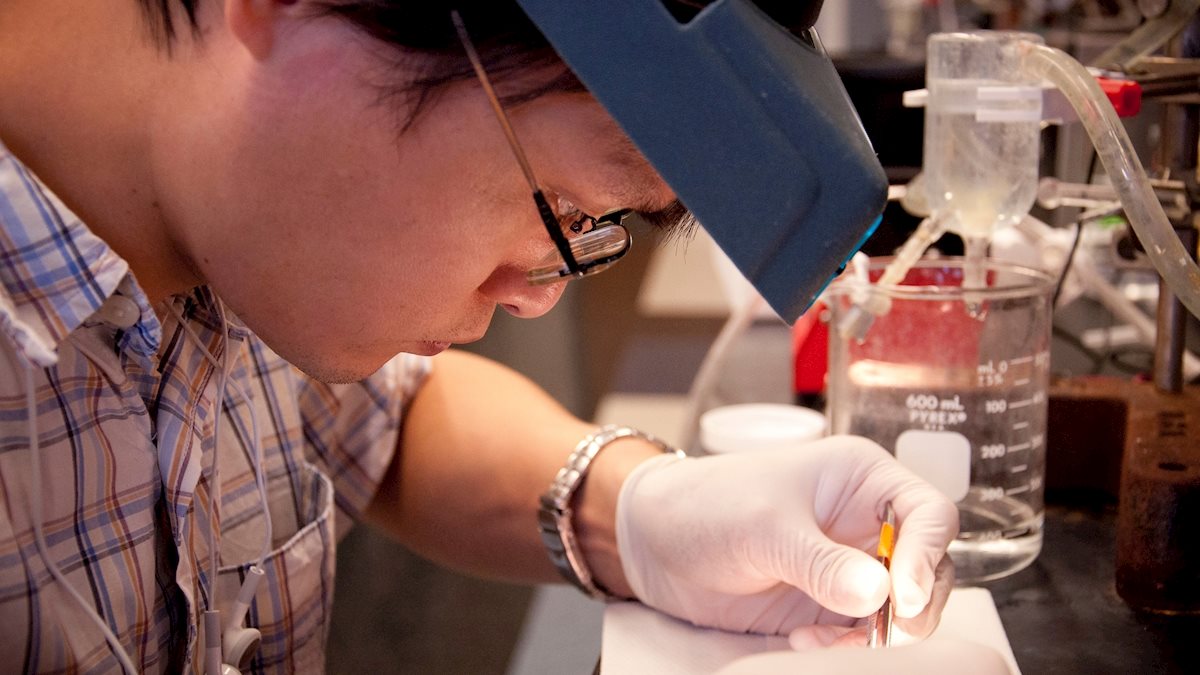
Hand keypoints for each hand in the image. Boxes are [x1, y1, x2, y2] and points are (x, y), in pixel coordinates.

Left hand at [615, 435, 957, 647]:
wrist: (653, 542)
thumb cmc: (706, 505)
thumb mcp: (764, 528)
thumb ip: (821, 562)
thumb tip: (879, 594)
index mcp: (860, 477)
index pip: (928, 513)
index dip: (926, 555)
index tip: (902, 597)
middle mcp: (863, 520)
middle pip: (927, 566)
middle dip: (913, 605)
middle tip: (889, 634)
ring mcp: (846, 564)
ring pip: (898, 607)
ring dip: (875, 633)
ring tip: (822, 638)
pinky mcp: (825, 602)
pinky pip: (860, 632)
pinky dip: (844, 646)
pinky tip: (804, 641)